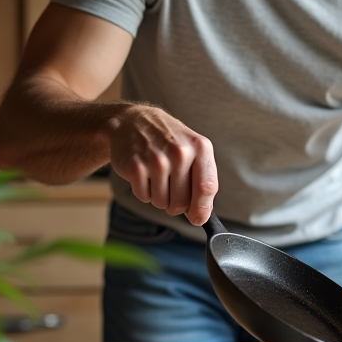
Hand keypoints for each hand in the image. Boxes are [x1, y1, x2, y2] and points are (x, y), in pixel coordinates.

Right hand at [107, 104, 217, 224]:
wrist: (134, 121)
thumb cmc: (168, 140)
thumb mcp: (192, 149)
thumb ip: (202, 179)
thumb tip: (201, 215)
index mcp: (200, 147)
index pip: (206, 188)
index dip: (202, 209)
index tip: (198, 219)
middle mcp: (179, 153)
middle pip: (182, 202)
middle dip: (176, 204)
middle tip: (170, 188)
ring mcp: (156, 160)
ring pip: (162, 203)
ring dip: (159, 197)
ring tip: (156, 176)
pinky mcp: (135, 167)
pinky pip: (144, 197)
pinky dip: (144, 192)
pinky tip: (144, 173)